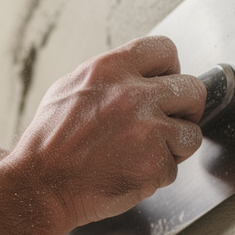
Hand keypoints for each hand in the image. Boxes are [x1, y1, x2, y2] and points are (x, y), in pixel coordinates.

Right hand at [12, 35, 205, 227]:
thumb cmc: (49, 142)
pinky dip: (157, 174)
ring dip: (175, 146)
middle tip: (170, 121)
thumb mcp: (70, 88)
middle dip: (186, 108)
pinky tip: (131, 171)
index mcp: (111, 69)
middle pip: (193, 89)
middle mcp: (133, 95)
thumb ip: (110, 78)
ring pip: (191, 133)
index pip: (165, 49)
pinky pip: (173, 167)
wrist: (41, 185)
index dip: (171, 69)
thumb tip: (137, 75)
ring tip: (145, 152)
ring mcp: (148, 130)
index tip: (167, 83)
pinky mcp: (154, 163)